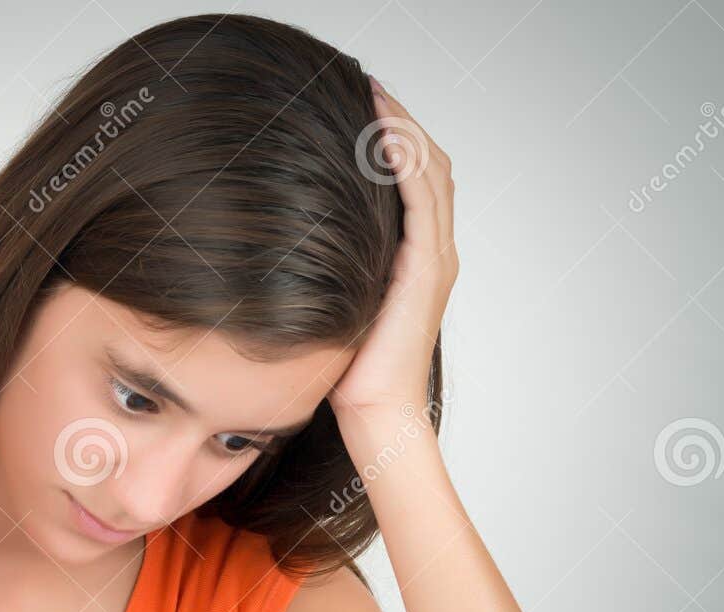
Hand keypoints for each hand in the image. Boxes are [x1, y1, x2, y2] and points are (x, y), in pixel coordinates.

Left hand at [328, 78, 457, 434]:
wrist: (374, 413)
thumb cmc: (350, 373)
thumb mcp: (339, 306)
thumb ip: (334, 272)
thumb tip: (289, 247)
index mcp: (418, 257)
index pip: (416, 180)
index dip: (396, 139)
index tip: (363, 107)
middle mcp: (434, 252)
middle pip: (429, 164)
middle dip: (400, 122)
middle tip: (368, 86)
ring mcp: (435, 260)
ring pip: (431, 174)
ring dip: (404, 131)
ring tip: (375, 97)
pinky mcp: (426, 271)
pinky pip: (422, 203)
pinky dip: (406, 165)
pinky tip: (385, 138)